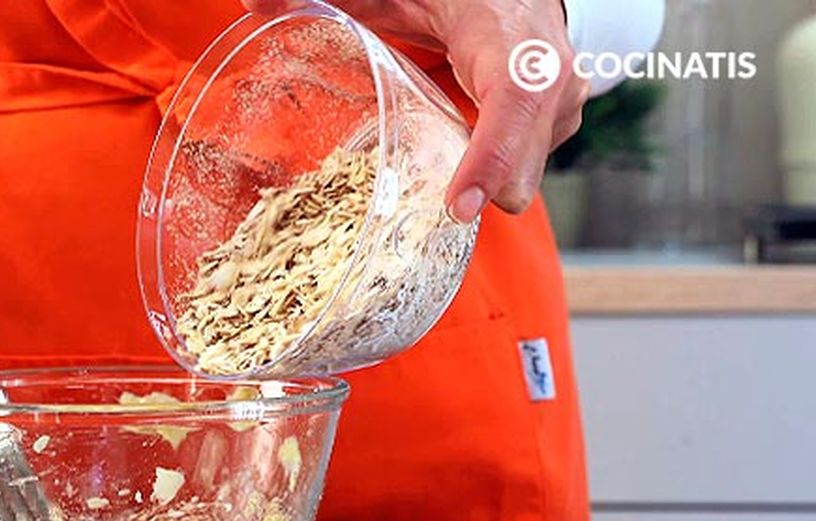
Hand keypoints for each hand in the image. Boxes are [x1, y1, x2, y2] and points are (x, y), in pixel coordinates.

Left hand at [244, 0, 587, 222]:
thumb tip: (252, 1)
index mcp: (508, 36)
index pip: (516, 99)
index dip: (492, 156)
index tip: (458, 206)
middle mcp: (549, 73)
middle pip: (525, 162)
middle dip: (481, 191)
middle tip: (439, 206)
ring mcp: (563, 103)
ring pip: (526, 175)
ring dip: (484, 183)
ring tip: (452, 172)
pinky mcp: (559, 122)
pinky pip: (526, 168)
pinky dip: (492, 171)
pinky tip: (466, 151)